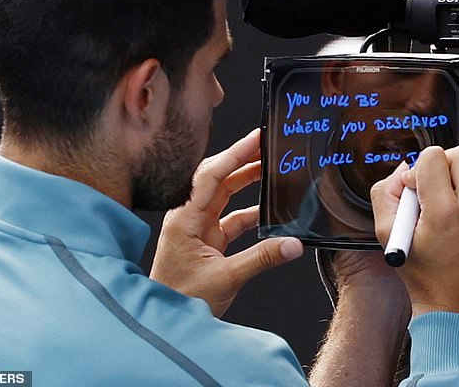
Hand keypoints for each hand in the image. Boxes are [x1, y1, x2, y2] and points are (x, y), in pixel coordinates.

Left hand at [150, 129, 303, 316]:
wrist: (165, 320)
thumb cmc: (180, 299)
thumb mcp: (225, 278)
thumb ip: (262, 259)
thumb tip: (293, 244)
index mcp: (185, 218)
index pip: (211, 175)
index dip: (235, 153)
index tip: (256, 138)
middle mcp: (189, 217)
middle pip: (217, 178)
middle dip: (242, 159)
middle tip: (266, 145)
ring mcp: (198, 227)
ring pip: (225, 194)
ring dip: (247, 181)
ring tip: (270, 167)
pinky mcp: (207, 239)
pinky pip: (232, 217)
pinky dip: (250, 211)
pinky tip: (268, 208)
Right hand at [371, 145, 458, 321]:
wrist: (454, 306)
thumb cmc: (422, 275)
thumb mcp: (386, 234)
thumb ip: (385, 193)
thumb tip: (401, 170)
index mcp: (443, 212)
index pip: (434, 157)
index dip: (417, 167)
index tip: (412, 187)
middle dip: (441, 163)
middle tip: (429, 185)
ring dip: (452, 178)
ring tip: (439, 204)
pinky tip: (451, 215)